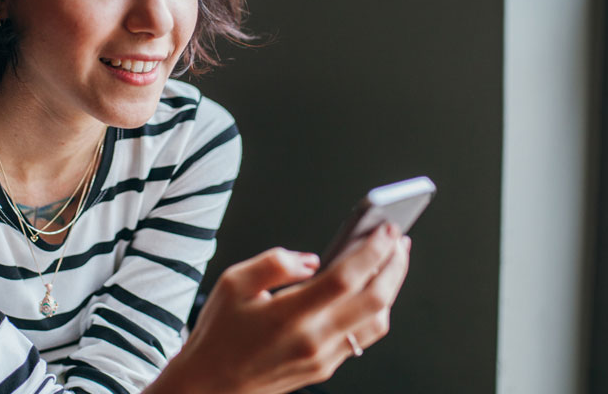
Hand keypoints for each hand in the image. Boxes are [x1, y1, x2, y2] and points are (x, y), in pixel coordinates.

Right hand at [155, 224, 411, 393]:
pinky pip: (362, 337)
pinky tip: (370, 291)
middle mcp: (312, 340)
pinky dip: (375, 310)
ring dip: (391, 289)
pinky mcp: (324, 368)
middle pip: (375, 300)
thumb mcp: (232, 283)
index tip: (386, 229)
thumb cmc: (218, 335)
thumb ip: (274, 263)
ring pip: (376, 322)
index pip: (346, 277)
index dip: (373, 250)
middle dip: (394, 265)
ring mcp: (322, 358)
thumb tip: (312, 260)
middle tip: (398, 241)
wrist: (209, 386)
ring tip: (390, 262)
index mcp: (289, 316)